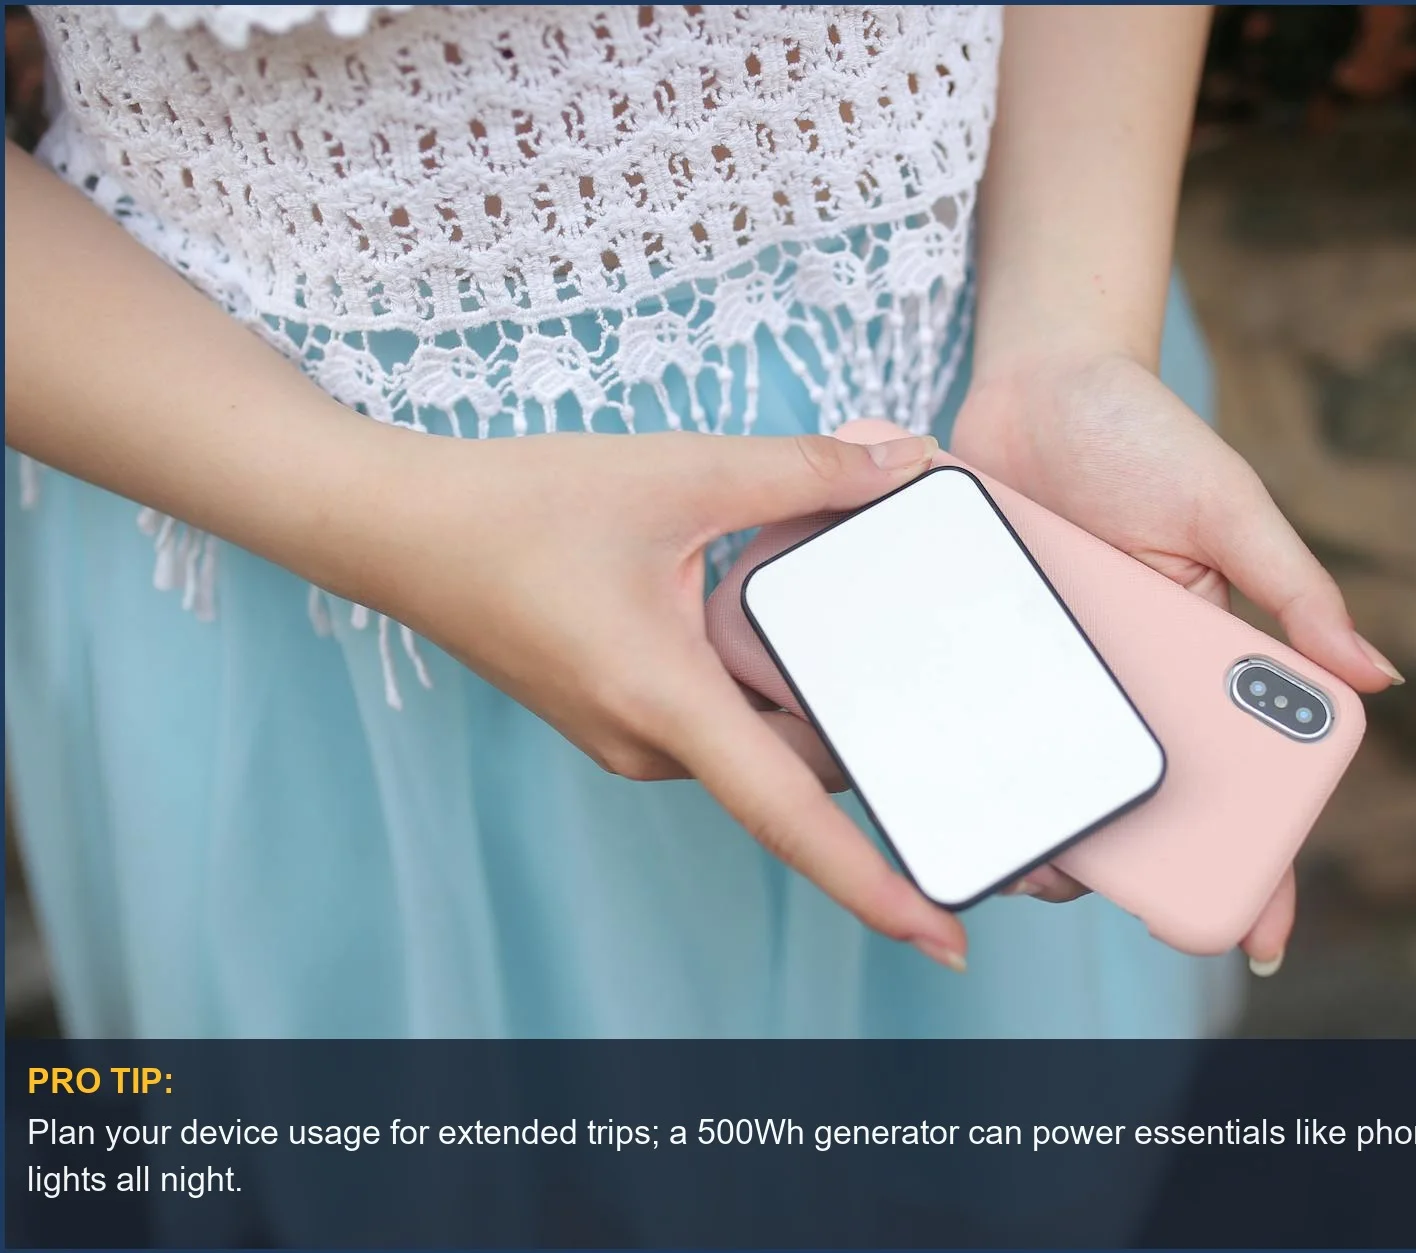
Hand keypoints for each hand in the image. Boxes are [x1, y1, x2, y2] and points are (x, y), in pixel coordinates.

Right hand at [350, 427, 971, 972]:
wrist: (396, 529)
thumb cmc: (519, 506)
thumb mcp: (677, 472)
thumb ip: (802, 470)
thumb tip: (905, 464)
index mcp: (665, 703)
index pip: (791, 817)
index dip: (874, 885)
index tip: (945, 937)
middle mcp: (649, 745)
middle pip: (795, 771)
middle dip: (875, 751)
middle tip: (966, 723)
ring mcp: (629, 737)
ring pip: (759, 745)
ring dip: (819, 709)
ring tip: (898, 661)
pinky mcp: (620, 714)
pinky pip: (721, 723)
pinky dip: (770, 691)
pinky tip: (804, 633)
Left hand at [951, 350, 1402, 970]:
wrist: (1036, 378)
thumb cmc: (1147, 437)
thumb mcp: (1230, 507)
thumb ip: (1294, 589)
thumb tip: (1376, 677)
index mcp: (1197, 662)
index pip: (1240, 779)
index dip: (1258, 860)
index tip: (1263, 938)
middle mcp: (1124, 683)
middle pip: (1137, 800)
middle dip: (1127, 862)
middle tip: (1091, 880)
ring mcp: (1050, 672)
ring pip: (1051, 779)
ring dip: (1043, 829)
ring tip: (1021, 852)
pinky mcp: (983, 646)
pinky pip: (974, 716)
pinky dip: (964, 758)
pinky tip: (948, 789)